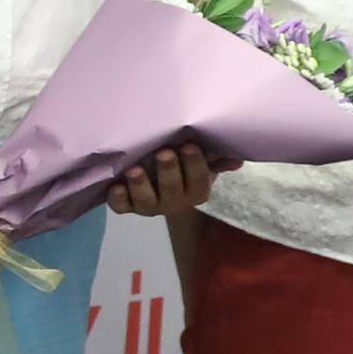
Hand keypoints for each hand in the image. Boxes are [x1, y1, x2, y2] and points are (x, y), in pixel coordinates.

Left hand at [101, 144, 224, 218]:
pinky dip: (117, 198)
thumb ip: (218, 160)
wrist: (161, 186)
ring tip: (134, 170)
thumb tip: (237, 159)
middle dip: (168, 171)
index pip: (199, 181)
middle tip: (164, 153)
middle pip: (172, 189)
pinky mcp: (127, 205)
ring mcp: (149, 205)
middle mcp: (173, 202)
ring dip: (140, 185)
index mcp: (196, 191)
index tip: (189, 146)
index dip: (194, 165)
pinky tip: (115, 185)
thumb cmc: (186, 168)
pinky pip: (121, 207)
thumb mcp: (204, 163)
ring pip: (145, 201)